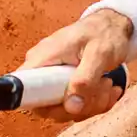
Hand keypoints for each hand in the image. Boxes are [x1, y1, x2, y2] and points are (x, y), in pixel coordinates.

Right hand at [16, 10, 131, 120]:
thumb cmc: (103, 33)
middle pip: (47, 108)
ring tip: (108, 83)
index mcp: (42, 59)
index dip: (42, 103)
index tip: (70, 101)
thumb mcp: (99, 53)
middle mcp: (42, 72)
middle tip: (102, 86)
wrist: (113, 26)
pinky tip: (109, 88)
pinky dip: (96, 103)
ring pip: (65, 110)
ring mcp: (54, 82)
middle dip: (79, 106)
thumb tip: (71, 106)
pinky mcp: (66, 89)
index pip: (23, 91)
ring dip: (92, 104)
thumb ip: (85, 79)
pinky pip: (77, 107)